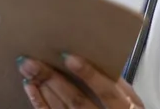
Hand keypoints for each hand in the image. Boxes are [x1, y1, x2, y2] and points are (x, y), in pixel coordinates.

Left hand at [18, 55, 144, 108]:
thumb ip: (118, 85)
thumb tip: (95, 59)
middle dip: (54, 80)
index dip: (90, 75)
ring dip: (43, 87)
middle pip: (78, 100)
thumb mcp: (131, 101)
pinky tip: (31, 86)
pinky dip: (39, 101)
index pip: (108, 93)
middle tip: (35, 61)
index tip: (69, 58)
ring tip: (28, 68)